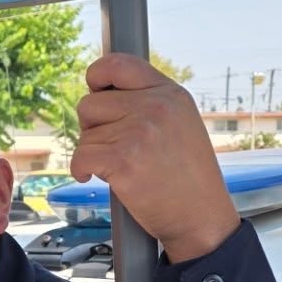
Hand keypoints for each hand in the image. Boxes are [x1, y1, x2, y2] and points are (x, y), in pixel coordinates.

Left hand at [72, 53, 238, 262]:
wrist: (200, 217)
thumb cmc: (187, 177)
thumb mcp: (180, 123)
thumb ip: (147, 102)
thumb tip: (101, 91)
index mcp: (170, 93)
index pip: (118, 64)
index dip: (97, 76)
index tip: (94, 90)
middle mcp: (156, 107)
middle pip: (89, 103)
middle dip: (92, 127)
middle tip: (114, 147)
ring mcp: (139, 132)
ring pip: (84, 134)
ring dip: (92, 153)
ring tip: (121, 167)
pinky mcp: (123, 160)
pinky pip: (80, 157)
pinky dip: (81, 170)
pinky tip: (95, 178)